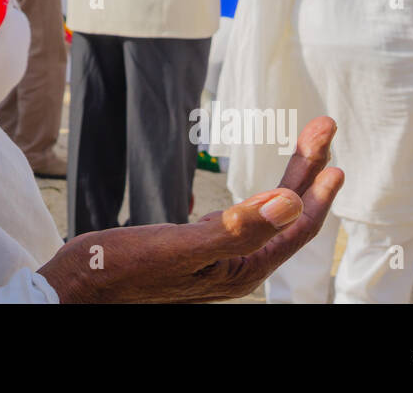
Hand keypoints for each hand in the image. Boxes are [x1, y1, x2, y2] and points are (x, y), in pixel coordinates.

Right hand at [38, 116, 343, 302]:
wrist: (78, 286)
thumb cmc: (122, 269)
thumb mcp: (183, 246)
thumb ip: (239, 227)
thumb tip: (291, 203)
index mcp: (241, 270)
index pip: (295, 226)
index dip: (318, 189)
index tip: (334, 153)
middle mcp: (236, 266)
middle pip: (286, 214)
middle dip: (307, 170)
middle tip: (323, 127)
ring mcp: (217, 258)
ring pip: (267, 213)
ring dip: (290, 177)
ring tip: (308, 145)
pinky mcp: (197, 248)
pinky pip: (244, 218)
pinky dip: (260, 194)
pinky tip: (261, 190)